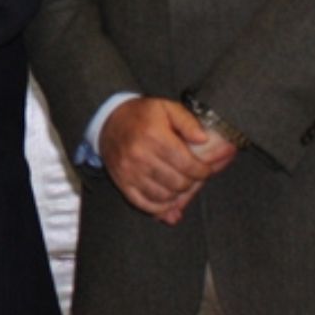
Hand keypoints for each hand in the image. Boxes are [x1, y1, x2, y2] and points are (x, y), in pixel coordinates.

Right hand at [98, 97, 231, 223]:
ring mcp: (130, 172)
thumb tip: (204, 139)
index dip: (203, 171)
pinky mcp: (122, 183)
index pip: (188, 164)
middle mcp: (140, 155)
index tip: (205, 169)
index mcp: (154, 135)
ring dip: (178, 194)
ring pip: (165, 196)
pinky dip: (160, 207)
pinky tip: (168, 199)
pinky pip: (146, 205)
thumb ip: (188, 121)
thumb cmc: (142, 116)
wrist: (109, 122)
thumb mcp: (167, 107)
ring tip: (181, 184)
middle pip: (179, 183)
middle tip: (194, 176)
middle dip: (192, 182)